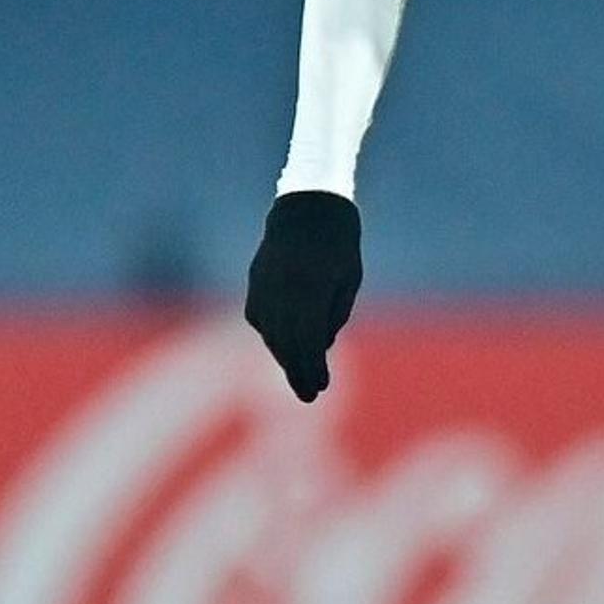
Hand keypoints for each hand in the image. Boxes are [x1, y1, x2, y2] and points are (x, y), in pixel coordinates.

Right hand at [245, 190, 362, 400]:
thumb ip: (333, 316)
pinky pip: (260, 318)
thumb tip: (319, 349)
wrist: (307, 207)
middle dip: (297, 372)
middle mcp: (281, 290)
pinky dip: (272, 335)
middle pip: (286, 342)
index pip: (308, 340)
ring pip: (269, 333)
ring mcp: (263, 286)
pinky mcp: (255, 283)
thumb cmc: (339, 245)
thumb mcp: (348, 280)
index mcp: (309, 289)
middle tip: (309, 396)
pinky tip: (284, 347)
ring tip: (299, 377)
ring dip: (284, 357)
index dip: (313, 368)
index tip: (321, 388)